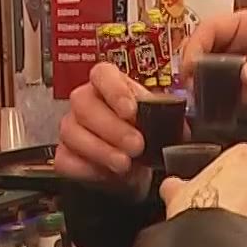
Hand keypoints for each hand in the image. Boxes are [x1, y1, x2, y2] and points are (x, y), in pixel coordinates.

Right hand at [56, 61, 163, 199]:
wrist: (137, 172)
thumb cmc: (147, 140)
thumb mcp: (163, 124)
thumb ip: (169, 118)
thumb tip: (182, 122)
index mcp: (111, 85)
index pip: (102, 73)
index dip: (114, 89)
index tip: (130, 110)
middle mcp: (86, 101)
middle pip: (83, 102)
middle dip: (112, 127)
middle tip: (135, 145)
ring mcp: (72, 127)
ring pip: (71, 131)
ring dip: (100, 149)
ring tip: (124, 164)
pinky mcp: (64, 154)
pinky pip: (65, 158)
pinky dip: (85, 168)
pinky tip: (104, 173)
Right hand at [161, 142, 246, 232]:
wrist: (212, 245)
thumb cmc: (198, 212)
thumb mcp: (176, 192)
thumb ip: (176, 184)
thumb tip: (170, 187)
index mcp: (242, 156)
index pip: (240, 155)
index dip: (228, 170)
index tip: (218, 182)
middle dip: (246, 189)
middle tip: (226, 204)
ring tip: (232, 226)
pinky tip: (242, 241)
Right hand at [182, 10, 246, 136]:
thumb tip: (246, 74)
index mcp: (246, 25)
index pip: (209, 28)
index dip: (195, 45)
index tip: (191, 66)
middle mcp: (235, 44)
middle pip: (200, 50)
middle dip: (192, 67)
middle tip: (191, 85)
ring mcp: (234, 68)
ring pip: (204, 73)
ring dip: (198, 85)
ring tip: (198, 97)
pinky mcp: (236, 91)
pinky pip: (215, 94)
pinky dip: (210, 101)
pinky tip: (210, 108)